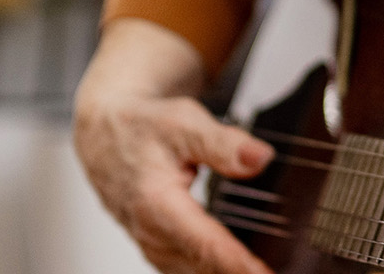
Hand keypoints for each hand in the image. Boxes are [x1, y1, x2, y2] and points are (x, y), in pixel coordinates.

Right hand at [73, 17, 276, 273]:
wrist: (106, 135)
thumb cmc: (142, 128)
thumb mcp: (183, 124)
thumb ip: (223, 144)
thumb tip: (260, 157)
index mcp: (154, 202)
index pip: (203, 243)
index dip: (237, 263)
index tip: (264, 272)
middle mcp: (149, 232)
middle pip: (201, 266)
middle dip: (237, 270)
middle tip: (277, 268)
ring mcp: (152, 246)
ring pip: (193, 272)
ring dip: (225, 271)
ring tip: (260, 268)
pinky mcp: (157, 250)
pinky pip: (187, 270)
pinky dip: (213, 269)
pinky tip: (237, 268)